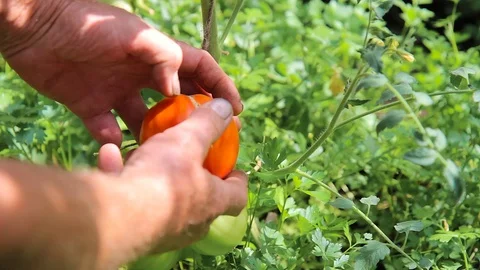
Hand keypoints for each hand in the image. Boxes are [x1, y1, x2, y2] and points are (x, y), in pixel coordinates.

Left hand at [1, 0, 242, 145]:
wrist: (33, 28)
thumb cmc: (85, 23)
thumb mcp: (132, 33)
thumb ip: (162, 56)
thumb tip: (177, 90)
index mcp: (155, 53)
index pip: (198, 68)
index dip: (220, 86)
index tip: (235, 109)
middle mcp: (139, 74)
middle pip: (177, 97)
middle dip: (194, 115)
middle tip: (207, 139)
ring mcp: (115, 90)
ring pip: (145, 120)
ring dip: (155, 136)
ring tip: (165, 152)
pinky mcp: (88, 105)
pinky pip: (107, 130)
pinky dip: (114, 141)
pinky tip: (118, 147)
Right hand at [97, 98, 246, 252]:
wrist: (115, 218)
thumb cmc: (162, 177)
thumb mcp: (187, 140)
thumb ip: (207, 124)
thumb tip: (227, 107)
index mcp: (213, 202)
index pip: (237, 196)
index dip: (238, 180)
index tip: (235, 168)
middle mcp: (192, 224)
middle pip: (201, 201)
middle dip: (193, 179)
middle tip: (188, 158)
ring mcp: (163, 233)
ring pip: (161, 199)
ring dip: (152, 174)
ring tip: (141, 151)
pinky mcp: (132, 235)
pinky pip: (130, 201)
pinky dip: (123, 178)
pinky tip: (108, 155)